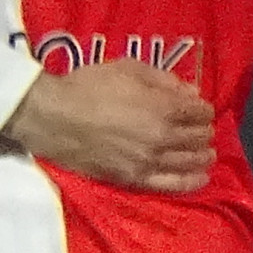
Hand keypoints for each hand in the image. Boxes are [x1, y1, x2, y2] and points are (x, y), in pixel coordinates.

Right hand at [5, 58, 215, 192]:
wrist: (48, 116)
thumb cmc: (85, 87)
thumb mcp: (126, 69)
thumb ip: (163, 80)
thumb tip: (191, 93)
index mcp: (164, 107)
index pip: (201, 112)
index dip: (202, 109)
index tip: (195, 109)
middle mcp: (164, 136)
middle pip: (200, 138)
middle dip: (203, 132)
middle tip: (197, 130)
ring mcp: (149, 160)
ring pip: (191, 161)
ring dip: (202, 156)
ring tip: (203, 153)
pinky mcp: (133, 178)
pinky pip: (171, 184)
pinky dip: (190, 181)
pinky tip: (200, 178)